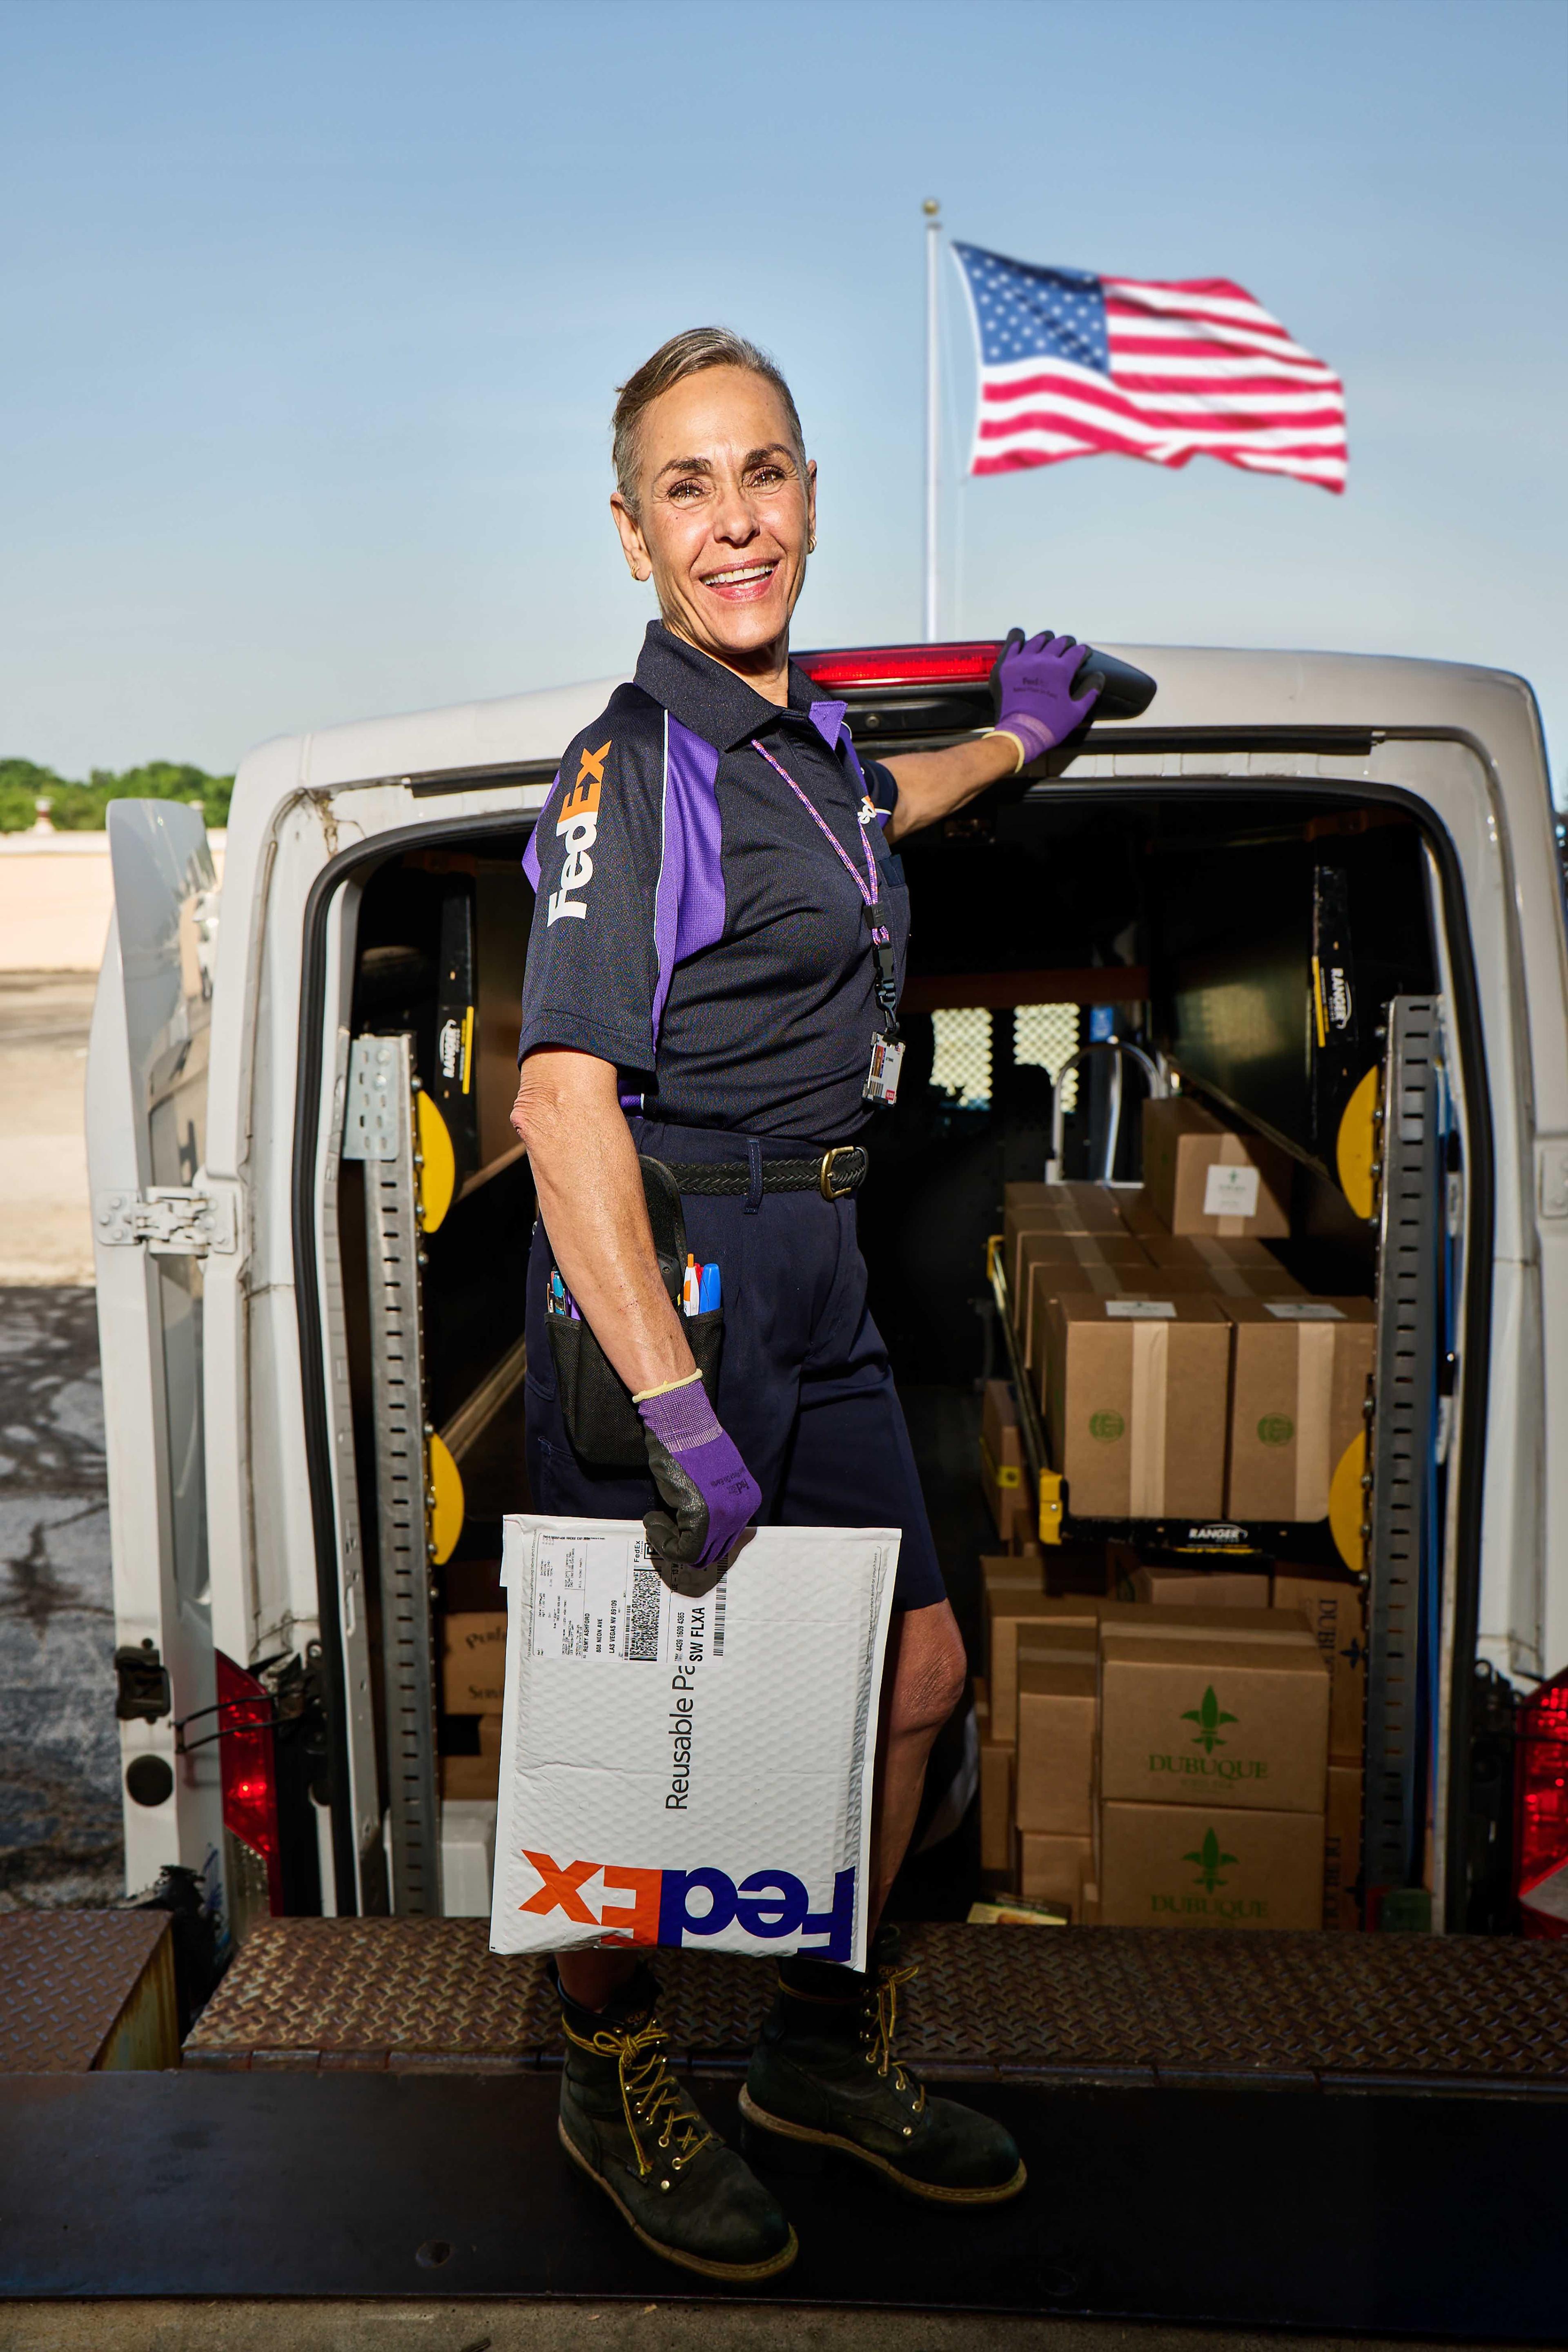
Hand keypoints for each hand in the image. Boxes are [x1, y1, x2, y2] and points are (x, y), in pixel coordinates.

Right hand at [636, 1375, 760, 1568]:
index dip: (693, 1539)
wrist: (680, 1422)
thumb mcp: (709, 1481)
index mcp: (747, 1499)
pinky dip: (664, 1541)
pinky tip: (653, 1519)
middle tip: (661, 1526)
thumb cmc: (687, 1444)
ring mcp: (726, 1515)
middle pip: (713, 1552)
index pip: (723, 1540)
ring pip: (698, 1555)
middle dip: (683, 1545)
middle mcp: (742, 1510)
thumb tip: (694, 1533)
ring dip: (671, 1544)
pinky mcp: (705, 1516)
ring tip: (657, 1521)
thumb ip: (711, 1506)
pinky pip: (684, 1551)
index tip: (672, 1522)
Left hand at [989, 628, 1102, 767]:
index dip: (1083, 651)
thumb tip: (1099, 677)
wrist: (1020, 734)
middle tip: (1068, 648)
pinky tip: (1023, 644)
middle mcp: (1043, 660)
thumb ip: (1090, 692)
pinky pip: (1013, 645)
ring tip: (1048, 643)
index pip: (1077, 651)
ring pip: (1037, 640)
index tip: (1085, 654)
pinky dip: (1020, 643)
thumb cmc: (1050, 725)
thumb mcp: (1077, 712)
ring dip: (1046, 640)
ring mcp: (1023, 661)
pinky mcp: (1007, 666)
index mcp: (1062, 670)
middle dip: (1067, 643)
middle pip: (1058, 642)